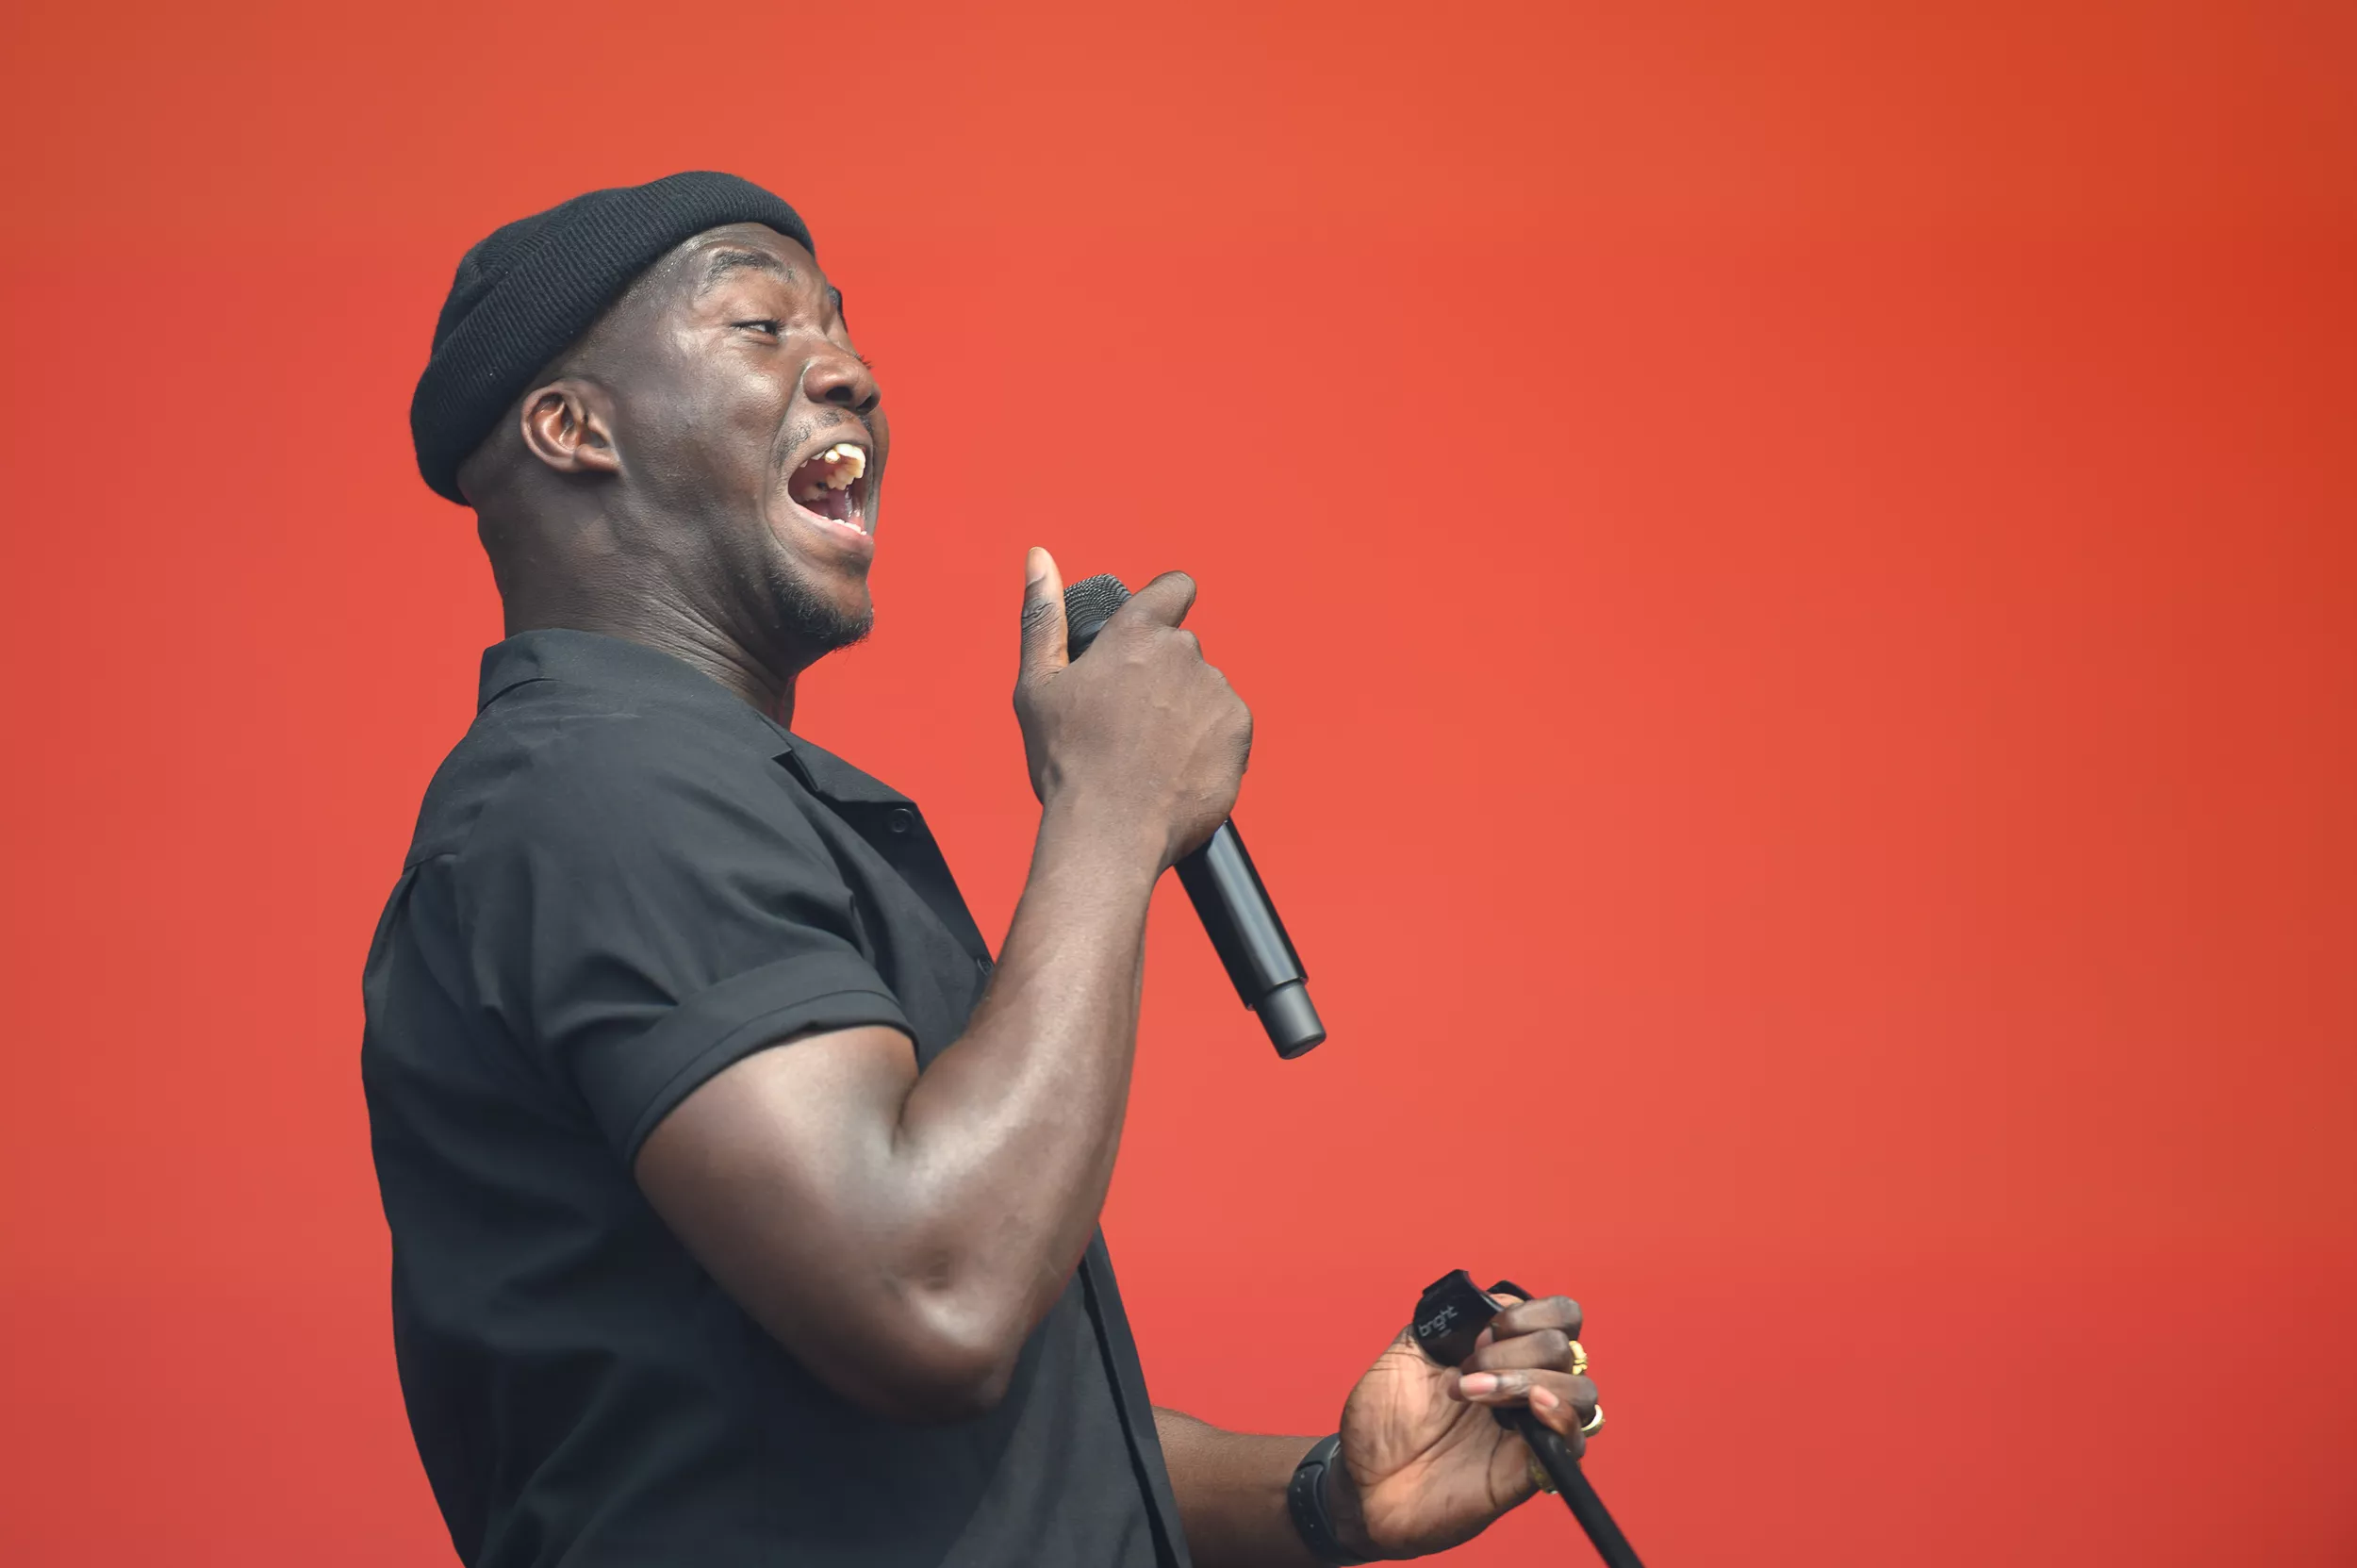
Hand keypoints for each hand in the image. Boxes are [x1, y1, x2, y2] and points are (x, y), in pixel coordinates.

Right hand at [1013, 547, 1251, 867]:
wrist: (1109, 833)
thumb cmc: (1067, 763)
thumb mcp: (1038, 686)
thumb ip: (1042, 616)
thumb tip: (1039, 558)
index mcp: (1136, 633)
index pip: (1175, 588)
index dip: (1168, 603)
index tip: (1155, 632)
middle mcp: (1185, 653)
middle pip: (1182, 653)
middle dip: (1162, 680)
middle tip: (1129, 726)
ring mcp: (1217, 692)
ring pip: (1204, 693)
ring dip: (1185, 714)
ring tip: (1149, 757)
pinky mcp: (1240, 732)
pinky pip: (1227, 729)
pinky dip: (1207, 746)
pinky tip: (1175, 772)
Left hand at [1328, 1294, 1598, 1558]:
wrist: (1360, 1481)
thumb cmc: (1382, 1419)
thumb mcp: (1409, 1350)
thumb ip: (1453, 1320)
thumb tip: (1496, 1301)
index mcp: (1505, 1355)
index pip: (1560, 1318)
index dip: (1531, 1314)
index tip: (1482, 1333)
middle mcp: (1527, 1389)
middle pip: (1568, 1350)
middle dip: (1515, 1350)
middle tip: (1465, 1372)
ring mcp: (1530, 1431)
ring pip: (1582, 1393)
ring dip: (1528, 1381)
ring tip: (1473, 1394)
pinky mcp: (1528, 1473)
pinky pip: (1572, 1444)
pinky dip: (1559, 1418)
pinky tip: (1529, 1410)